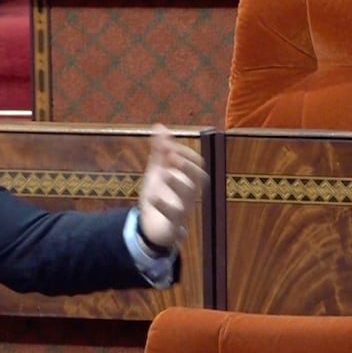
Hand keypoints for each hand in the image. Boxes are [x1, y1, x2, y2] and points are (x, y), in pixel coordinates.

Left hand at [137, 124, 208, 251]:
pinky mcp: (171, 223)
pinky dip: (163, 206)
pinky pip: (173, 216)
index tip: (168, 145)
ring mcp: (182, 208)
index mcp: (187, 178)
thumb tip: (160, 126)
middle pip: (200, 179)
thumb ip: (160, 150)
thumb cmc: (160, 194)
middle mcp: (189, 192)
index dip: (185, 153)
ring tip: (164, 174)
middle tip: (173, 157)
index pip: (196, 163)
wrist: (151, 226)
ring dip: (177, 183)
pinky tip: (153, 197)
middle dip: (187, 166)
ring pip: (188, 197)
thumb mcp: (158, 170)